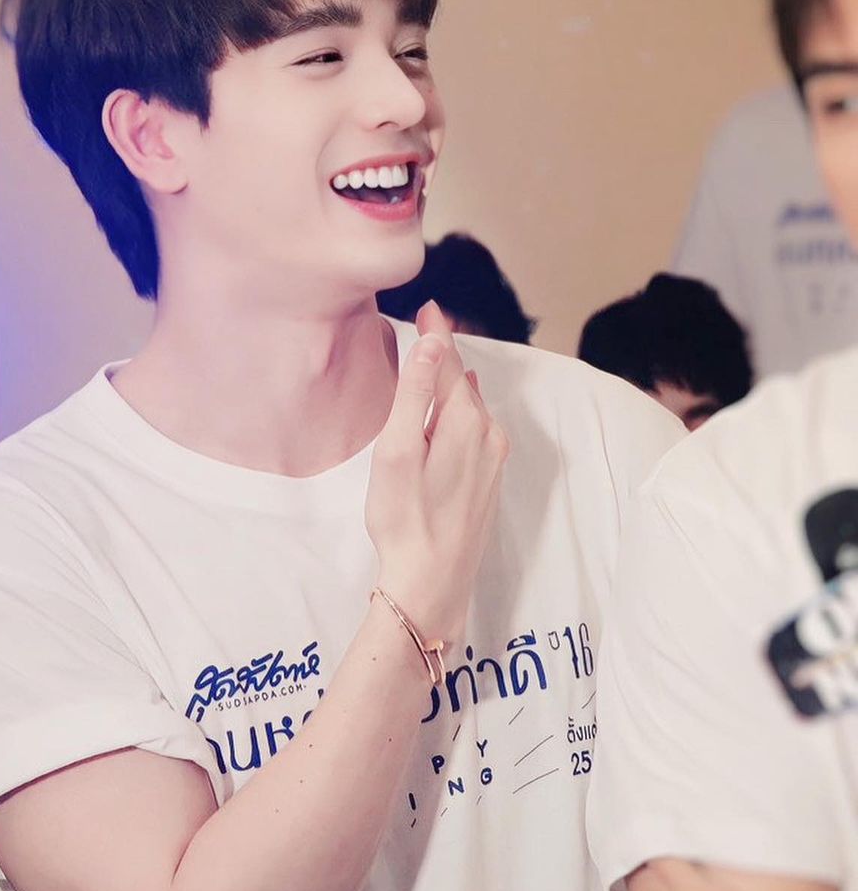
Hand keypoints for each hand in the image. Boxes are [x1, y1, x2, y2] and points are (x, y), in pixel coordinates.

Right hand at [366, 301, 506, 643]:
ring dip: (451, 389)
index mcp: (465, 421)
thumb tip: (434, 341)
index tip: (426, 308)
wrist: (432, 582)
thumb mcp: (398, 449)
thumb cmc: (405, 518)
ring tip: (431, 372)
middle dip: (445, 359)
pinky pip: (475, 433)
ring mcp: (493, 461)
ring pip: (471, 409)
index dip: (436, 334)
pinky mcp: (489, 482)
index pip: (451, 362)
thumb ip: (415, 391)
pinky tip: (442, 424)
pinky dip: (457, 416)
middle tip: (424, 334)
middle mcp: (489, 435)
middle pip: (464, 383)